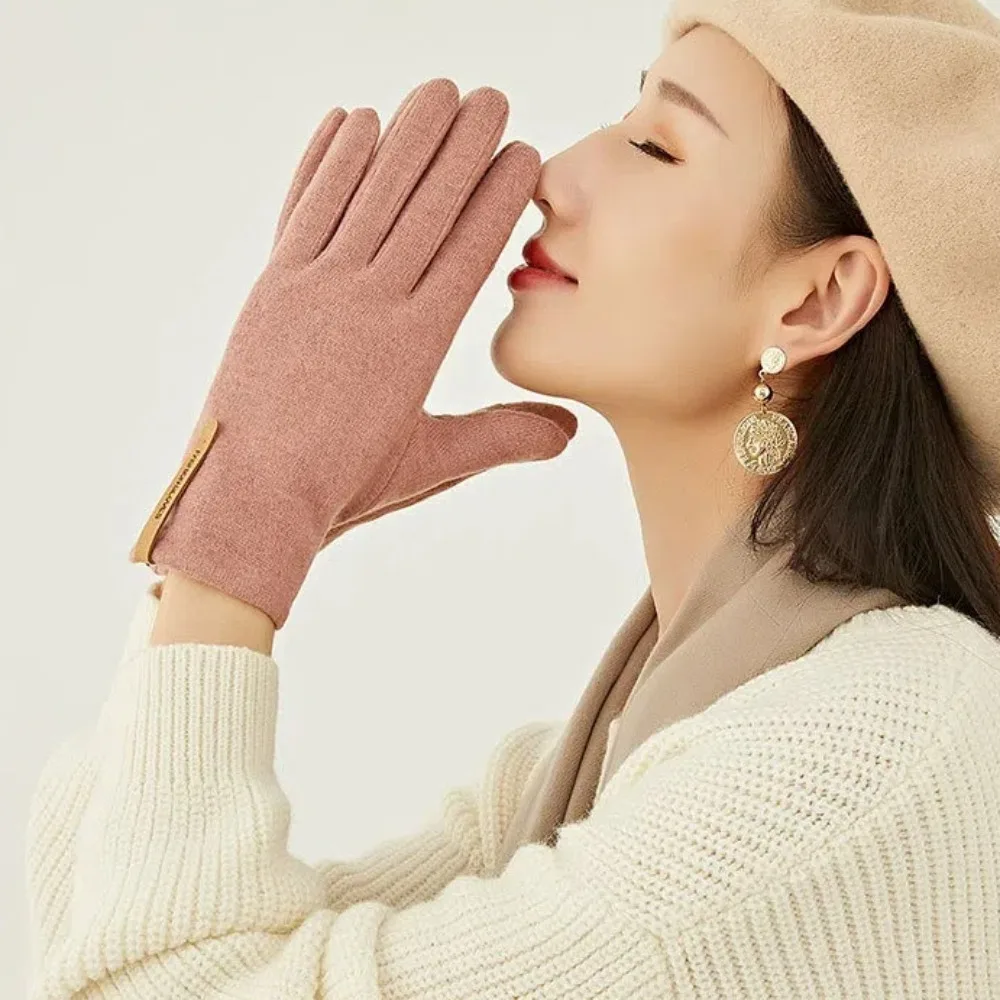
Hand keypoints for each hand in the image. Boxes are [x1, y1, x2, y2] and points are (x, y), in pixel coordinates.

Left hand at [130, 79, 577, 628]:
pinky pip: (305, 205)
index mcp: (416, 341)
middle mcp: (368, 299)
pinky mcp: (272, 284)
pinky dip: (327, 159)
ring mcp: (315, 285)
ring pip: (368, 192)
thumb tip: (570, 433)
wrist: (248, 498)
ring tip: (435, 90)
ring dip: (404, 135)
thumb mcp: (431, 462)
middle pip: (424, 205)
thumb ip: (501, 435)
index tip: (521, 152)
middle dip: (462, 145)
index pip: (469, 249)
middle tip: (490, 97)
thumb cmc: (341, 486)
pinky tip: (349, 120)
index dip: (497, 195)